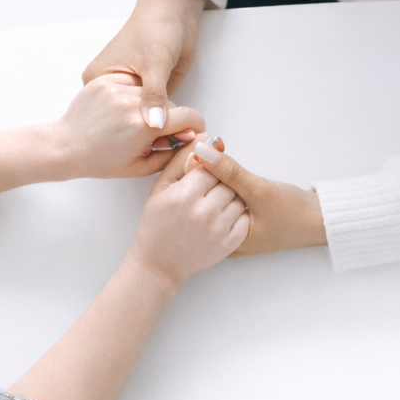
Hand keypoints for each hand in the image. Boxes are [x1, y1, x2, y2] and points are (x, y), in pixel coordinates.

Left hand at [47, 74, 205, 179]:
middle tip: (155, 135)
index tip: (193, 131)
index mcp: (144, 126)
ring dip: (148, 106)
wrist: (65, 147)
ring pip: (149, 93)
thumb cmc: (101, 161)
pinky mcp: (103, 81)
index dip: (196, 125)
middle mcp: (131, 103)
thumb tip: (189, 138)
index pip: (189, 116)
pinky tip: (121, 111)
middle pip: (169, 104)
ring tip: (133, 123)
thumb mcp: (141, 167)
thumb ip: (171, 153)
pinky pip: (130, 84)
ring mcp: (116, 89)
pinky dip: (131, 96)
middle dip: (168, 119)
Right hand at [82, 0, 206, 133]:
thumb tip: (154, 124)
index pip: (112, 116)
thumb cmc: (155, 28)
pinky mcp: (151, 94)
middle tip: (163, 143)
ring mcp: (132, 92)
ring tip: (171, 139)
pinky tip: (175, 132)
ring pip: (144, 121)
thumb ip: (154, 95)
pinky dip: (166, 124)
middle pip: (128, 121)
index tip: (147, 145)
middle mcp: (113, 89)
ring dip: (158, 130)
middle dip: (146, 133)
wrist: (174, 12)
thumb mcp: (153, 63)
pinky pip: (157, 116)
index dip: (129, 132)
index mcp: (99, 79)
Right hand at [131, 134, 249, 287]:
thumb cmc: (157, 222)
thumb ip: (182, 161)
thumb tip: (206, 138)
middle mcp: (202, 212)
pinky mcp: (229, 244)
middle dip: (219, 184)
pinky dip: (237, 216)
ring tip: (214, 206)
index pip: (210, 168)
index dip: (208, 171)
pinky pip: (243, 218)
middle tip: (208, 194)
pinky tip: (222, 219)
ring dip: (230, 199)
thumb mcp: (162, 189)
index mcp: (183, 195)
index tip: (202, 178)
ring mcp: (218, 229)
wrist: (160, 262)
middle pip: (226, 183)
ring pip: (237, 199)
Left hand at [186, 142, 327, 254]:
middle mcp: (225, 238)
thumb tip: (201, 150)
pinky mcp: (242, 217)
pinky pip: (224, 196)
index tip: (198, 154)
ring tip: (218, 154)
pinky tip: (228, 166)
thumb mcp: (260, 190)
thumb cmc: (294, 214)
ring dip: (214, 174)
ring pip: (213, 196)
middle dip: (203, 173)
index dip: (194, 175)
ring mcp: (234, 228)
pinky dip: (224, 180)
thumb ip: (229, 171)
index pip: (197, 206)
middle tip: (210, 150)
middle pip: (202, 202)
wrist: (323, 220)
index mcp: (224, 242)